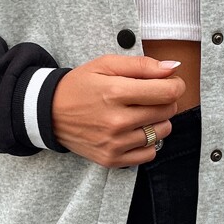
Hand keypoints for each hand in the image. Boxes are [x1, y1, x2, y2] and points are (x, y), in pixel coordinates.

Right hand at [51, 54, 186, 167]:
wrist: (48, 113)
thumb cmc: (79, 85)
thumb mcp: (106, 64)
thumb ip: (141, 65)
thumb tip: (172, 67)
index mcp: (115, 92)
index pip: (167, 93)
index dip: (175, 85)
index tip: (170, 82)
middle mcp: (116, 121)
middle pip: (167, 111)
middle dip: (165, 100)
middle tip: (151, 95)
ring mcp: (114, 143)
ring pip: (162, 132)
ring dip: (158, 121)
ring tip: (141, 113)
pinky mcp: (112, 159)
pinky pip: (149, 154)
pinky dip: (148, 142)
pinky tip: (134, 131)